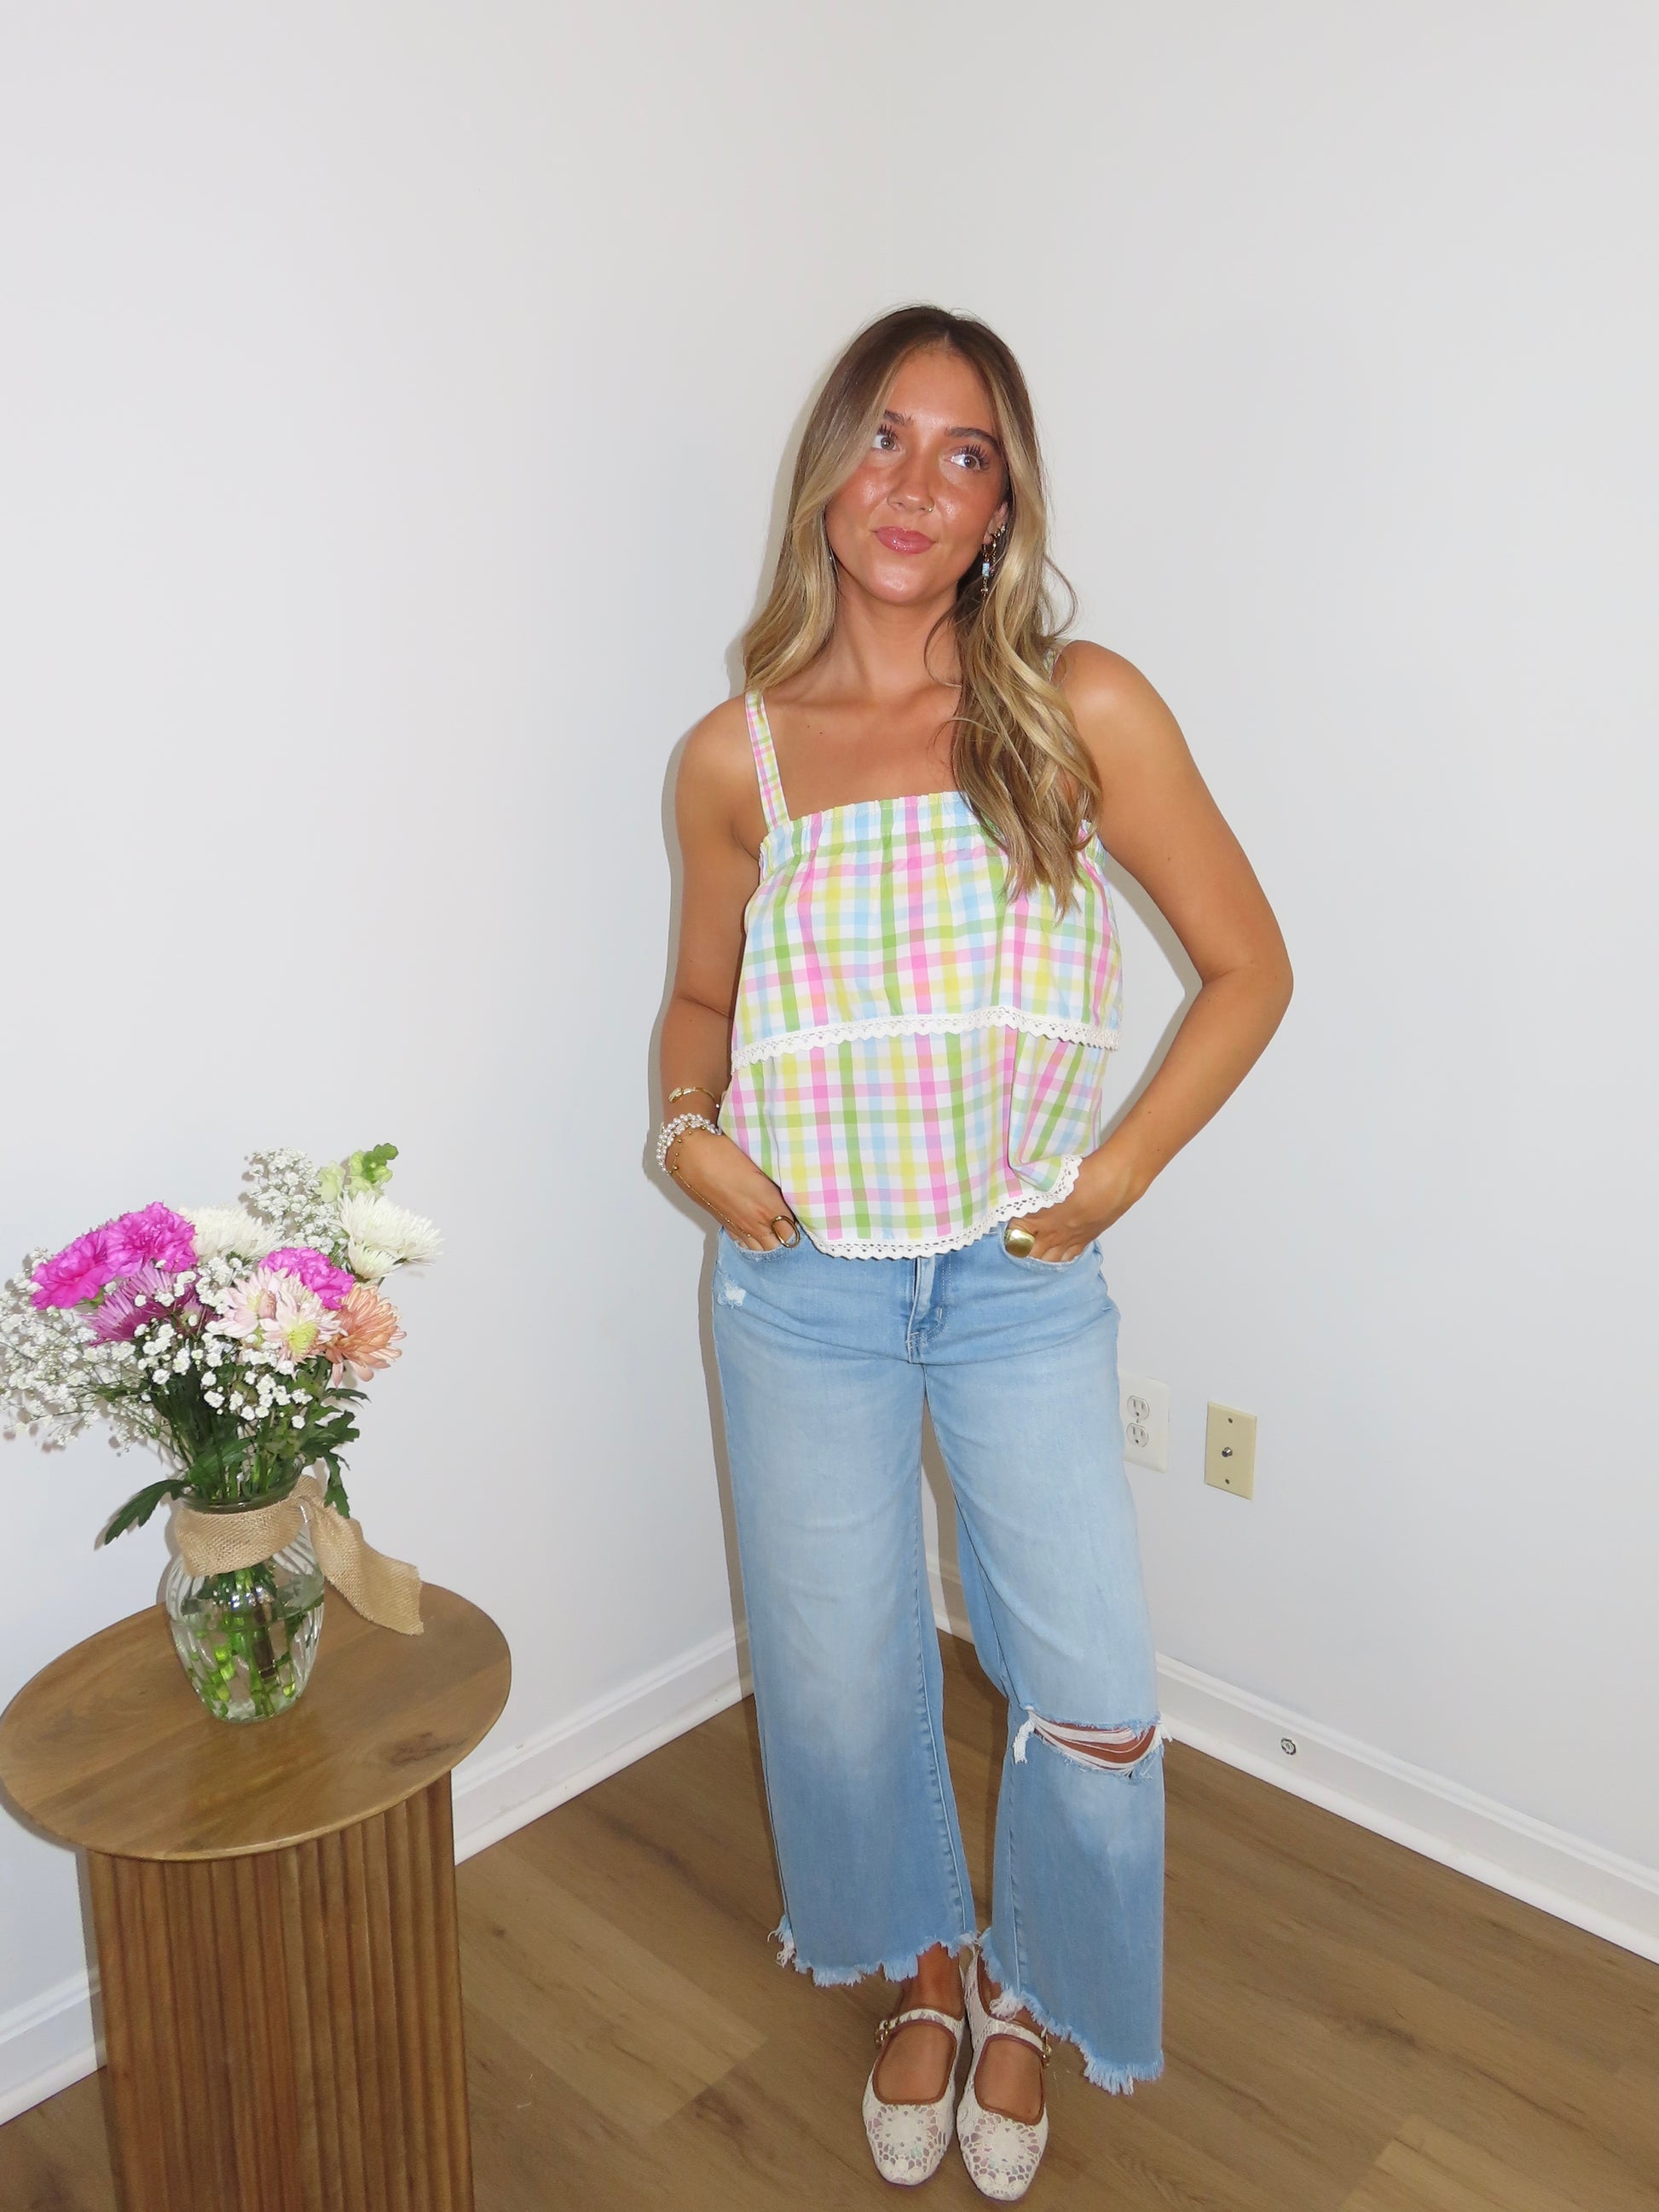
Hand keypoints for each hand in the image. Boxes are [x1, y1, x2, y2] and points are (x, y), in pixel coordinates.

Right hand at [667, 1127, 800, 1251]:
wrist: (691, 1157)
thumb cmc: (725, 1153)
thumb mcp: (760, 1162)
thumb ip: (779, 1180)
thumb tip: (794, 1185)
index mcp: (767, 1206)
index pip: (794, 1230)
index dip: (802, 1223)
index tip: (807, 1212)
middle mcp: (754, 1222)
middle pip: (781, 1244)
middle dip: (789, 1235)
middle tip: (795, 1220)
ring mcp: (739, 1226)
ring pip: (763, 1248)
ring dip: (773, 1241)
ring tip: (779, 1229)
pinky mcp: (726, 1224)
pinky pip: (745, 1243)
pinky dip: (755, 1241)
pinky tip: (759, 1232)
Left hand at [1004, 1145, 1141, 1262]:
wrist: (1114, 1181)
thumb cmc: (1081, 1176)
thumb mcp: (1048, 1180)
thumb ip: (1032, 1192)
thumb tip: (1021, 1196)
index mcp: (1038, 1220)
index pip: (1014, 1237)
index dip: (1009, 1233)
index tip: (1008, 1226)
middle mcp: (1052, 1236)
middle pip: (1029, 1253)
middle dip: (1022, 1247)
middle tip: (1020, 1237)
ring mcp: (1069, 1241)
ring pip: (1048, 1259)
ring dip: (1039, 1254)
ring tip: (1036, 1246)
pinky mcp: (1086, 1240)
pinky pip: (1068, 1257)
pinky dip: (1059, 1256)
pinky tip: (1057, 1249)